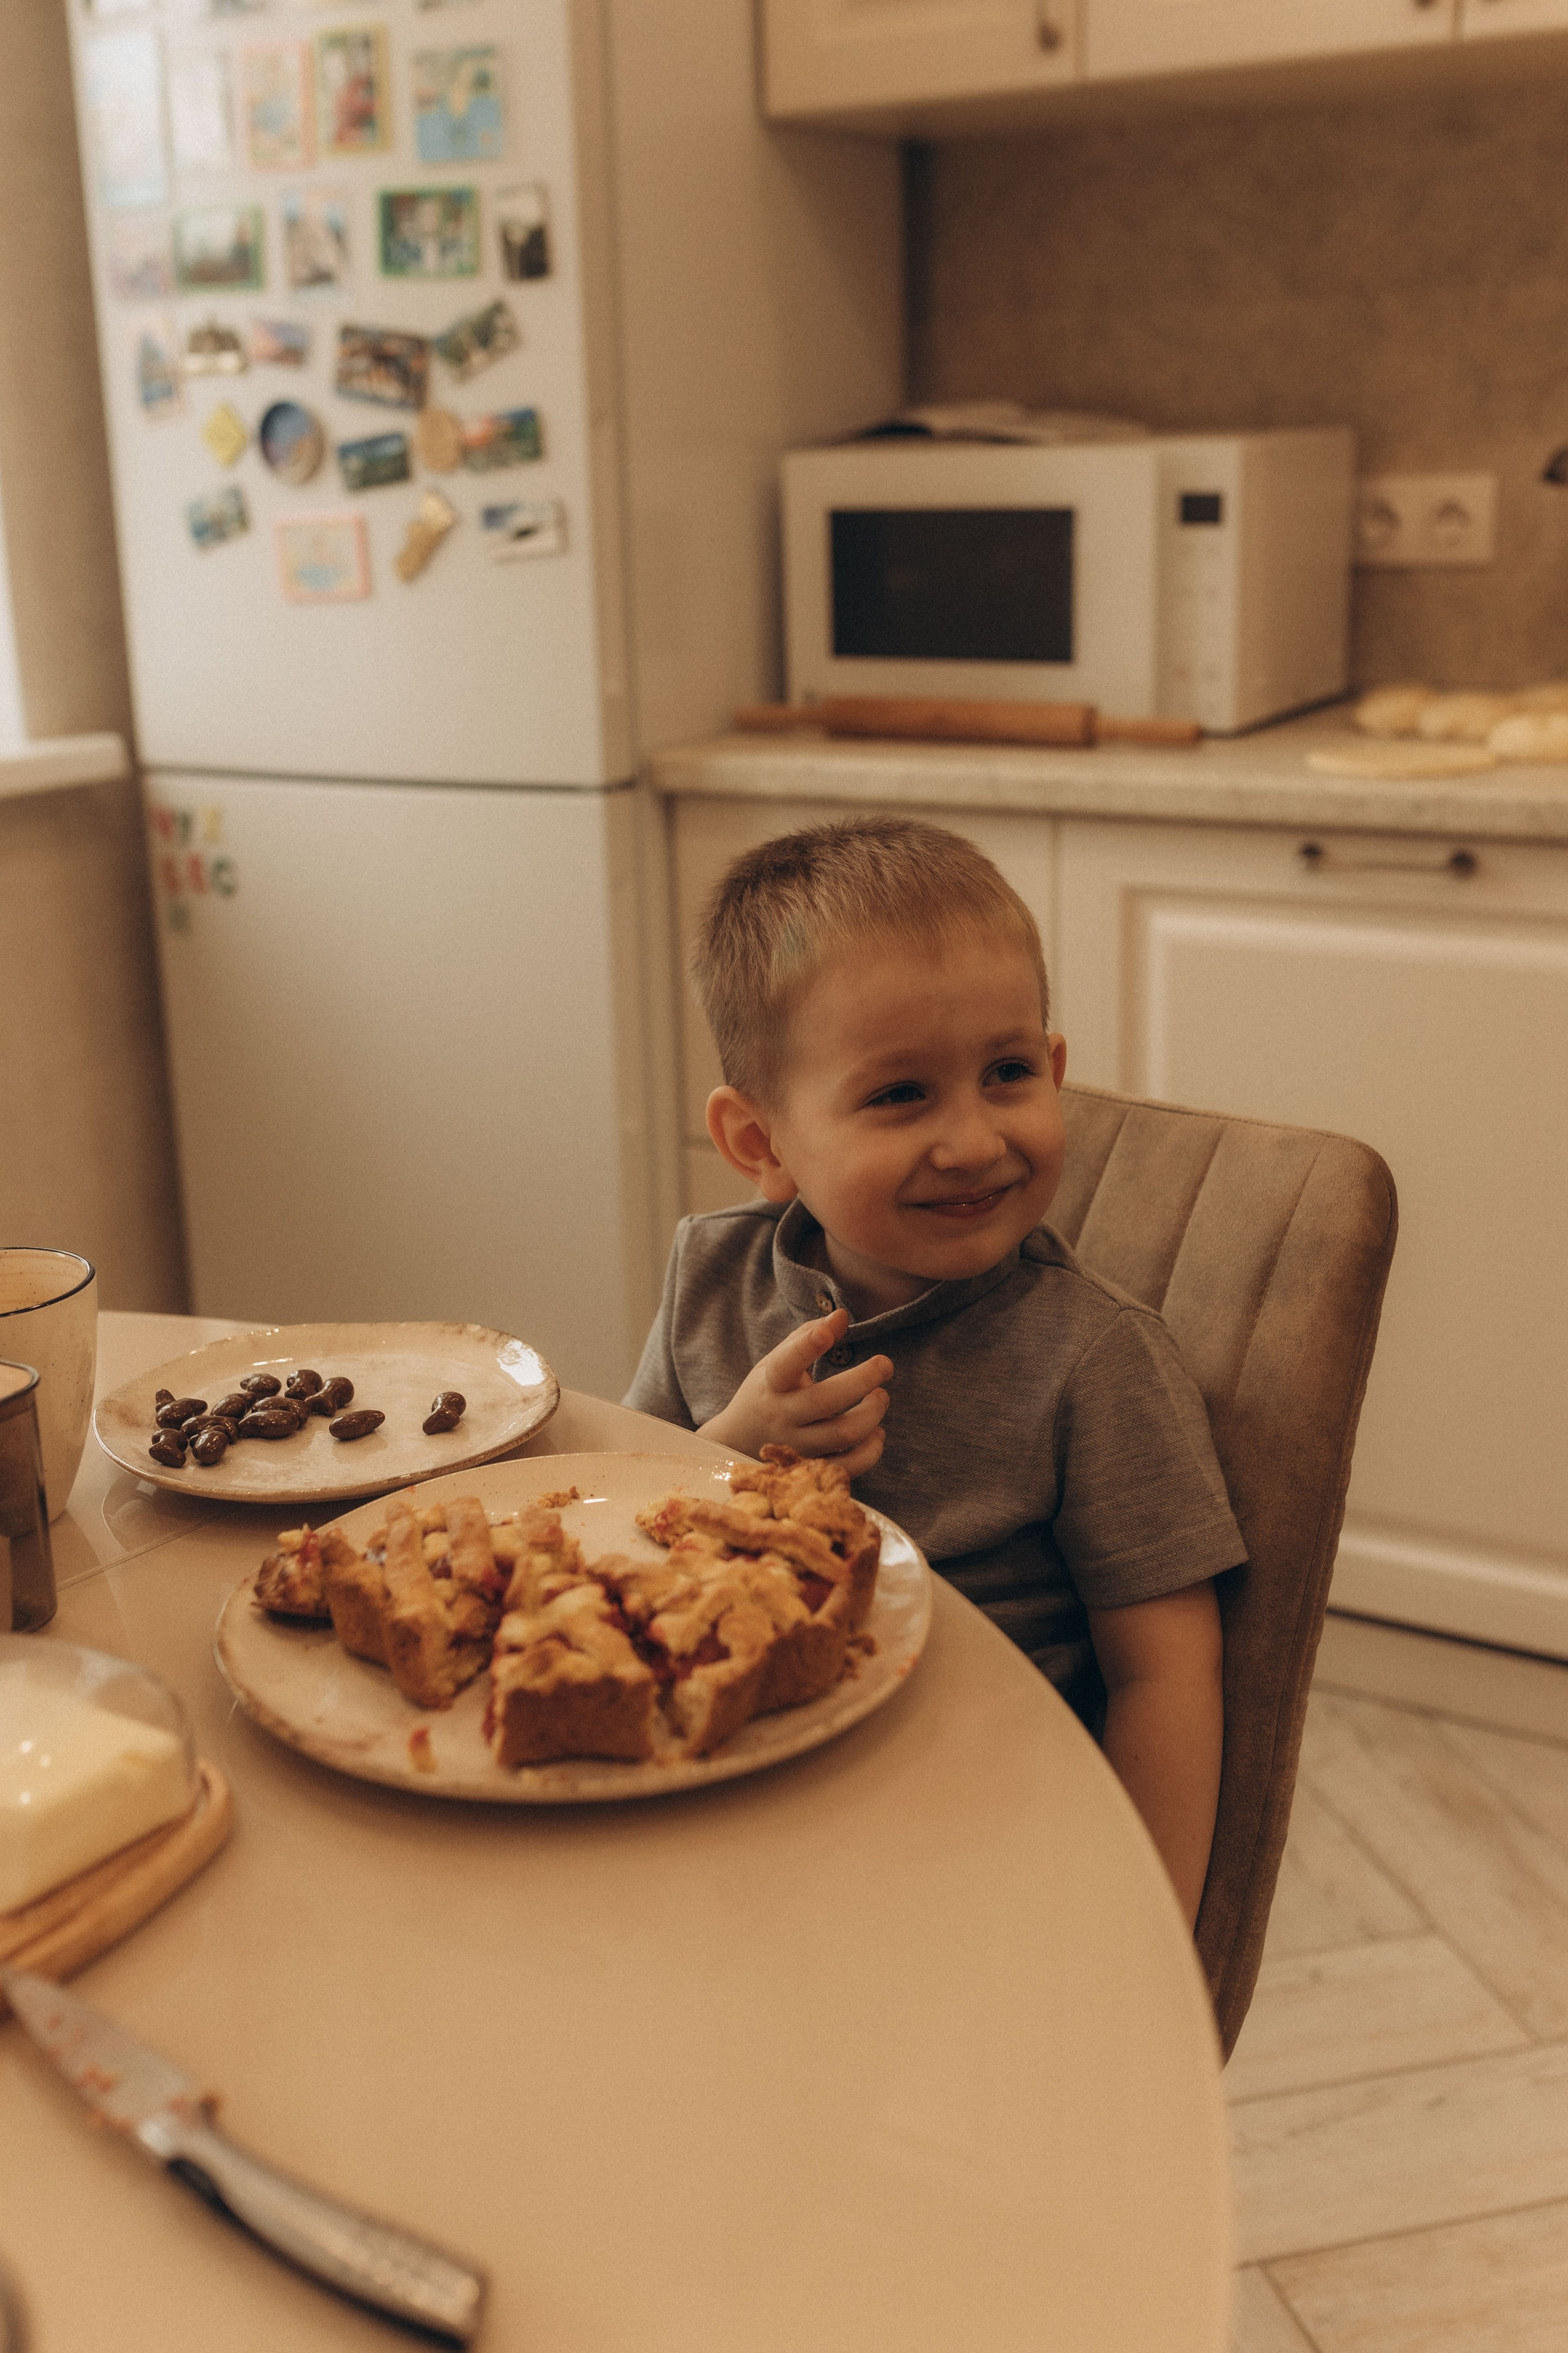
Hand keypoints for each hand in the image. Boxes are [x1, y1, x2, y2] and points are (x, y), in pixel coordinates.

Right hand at [699, 1309, 891, 1477]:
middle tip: (885, 1364)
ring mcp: (797, 1446)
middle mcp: (782, 1416)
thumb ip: (806, 1337)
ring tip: (880, 1396)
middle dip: (862, 1380)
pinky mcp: (810, 1468)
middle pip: (825, 1400)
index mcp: (771, 1384)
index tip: (827, 1332)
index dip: (805, 1348)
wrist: (736, 1444)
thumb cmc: (766, 1393)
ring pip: (842, 1434)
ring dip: (871, 1414)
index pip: (785, 1365)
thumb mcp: (774, 1363)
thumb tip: (842, 1316)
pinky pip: (847, 1467)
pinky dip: (870, 1452)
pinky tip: (876, 1432)